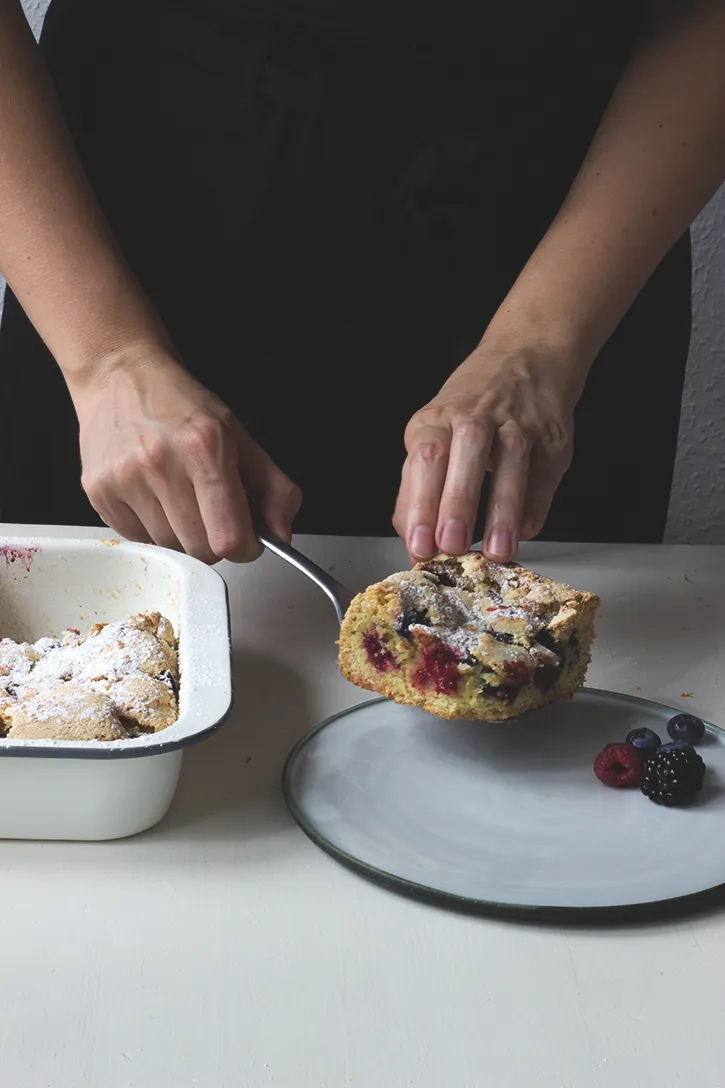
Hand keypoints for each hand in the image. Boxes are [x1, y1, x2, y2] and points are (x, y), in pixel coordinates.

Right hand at [71, 349, 300, 563]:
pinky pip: (136, 538)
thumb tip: (282, 533)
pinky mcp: (98, 492)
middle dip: (214, 541)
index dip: (245, 547)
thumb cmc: (180, 404)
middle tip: (211, 511)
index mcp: (204, 448)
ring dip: (181, 534)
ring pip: (168, 547)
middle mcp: (160, 463)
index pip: (229, 537)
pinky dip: (151, 528)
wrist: (121, 374)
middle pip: (199, 550)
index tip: (245, 539)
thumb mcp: (239, 435)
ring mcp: (124, 479)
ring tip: (178, 496)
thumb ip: (273, 488)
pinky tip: (152, 496)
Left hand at [393, 340, 582, 563]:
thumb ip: (419, 486)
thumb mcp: (433, 433)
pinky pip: (543, 473)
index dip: (420, 505)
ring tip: (496, 549)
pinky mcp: (551, 434)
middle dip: (456, 505)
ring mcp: (517, 423)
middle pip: (464, 457)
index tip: (419, 544)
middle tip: (452, 546)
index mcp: (436, 421)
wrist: (526, 354)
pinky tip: (525, 530)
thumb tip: (412, 539)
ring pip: (510, 463)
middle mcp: (474, 418)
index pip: (424, 461)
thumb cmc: (471, 406)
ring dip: (502, 510)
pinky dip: (535, 504)